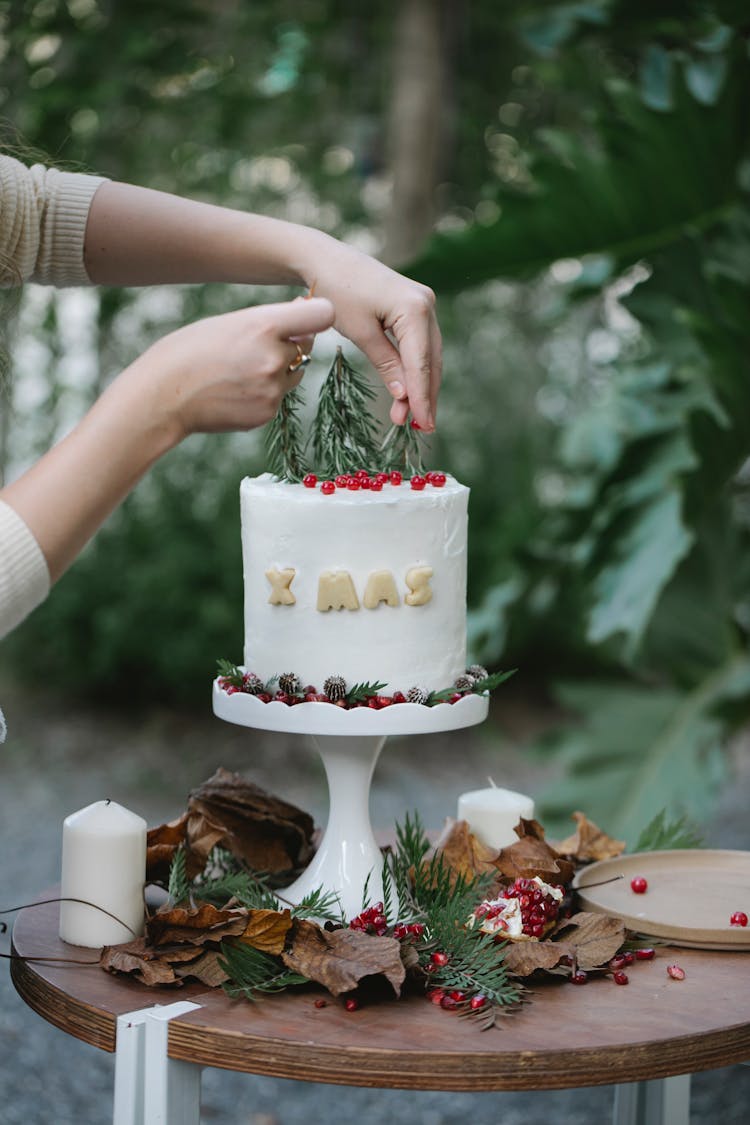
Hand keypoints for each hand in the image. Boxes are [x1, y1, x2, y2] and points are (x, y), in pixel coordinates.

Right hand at [130, 297, 333, 439]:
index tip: (306, 316)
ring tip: (238, 369)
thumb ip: (270, 320)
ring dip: (278, 369)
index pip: (322, 315)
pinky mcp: (267, 412)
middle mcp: (274, 358)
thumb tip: (305, 310)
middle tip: (253, 345)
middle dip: (290, 343)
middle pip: (307, 345)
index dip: (316, 314)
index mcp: (263, 326)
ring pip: (295, 373)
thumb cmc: (189, 351)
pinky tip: (233, 390)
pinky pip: (278, 396)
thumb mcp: (229, 322)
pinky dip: (263, 392)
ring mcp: (272, 389)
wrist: (162, 396)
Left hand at [310, 245, 440, 430]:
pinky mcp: (416, 308)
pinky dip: (414, 369)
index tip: (423, 425)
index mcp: (414, 308)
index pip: (421, 363)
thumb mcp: (360, 333)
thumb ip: (386, 364)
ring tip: (412, 417)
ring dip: (420, 386)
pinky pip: (420, 345)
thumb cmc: (337, 292)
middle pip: (430, 361)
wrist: (328, 260)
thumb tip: (404, 396)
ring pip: (428, 355)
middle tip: (421, 428)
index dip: (422, 397)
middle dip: (425, 396)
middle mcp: (427, 304)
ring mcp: (424, 304)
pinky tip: (409, 391)